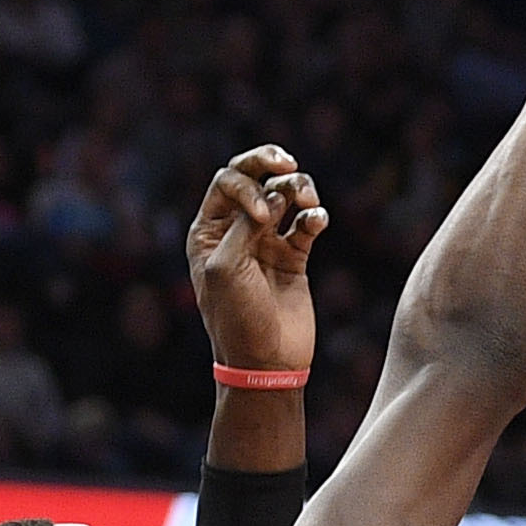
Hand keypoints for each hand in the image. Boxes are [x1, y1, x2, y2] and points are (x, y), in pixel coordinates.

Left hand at [188, 145, 329, 376]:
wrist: (266, 362)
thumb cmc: (237, 317)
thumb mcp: (226, 267)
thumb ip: (245, 224)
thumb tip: (275, 194)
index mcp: (208, 232)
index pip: (228, 183)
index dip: (247, 187)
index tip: (263, 216)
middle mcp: (236, 232)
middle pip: (253, 178)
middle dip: (269, 164)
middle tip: (286, 162)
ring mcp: (266, 243)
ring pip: (285, 196)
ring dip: (299, 190)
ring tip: (308, 203)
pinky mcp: (295, 258)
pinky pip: (307, 224)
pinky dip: (315, 216)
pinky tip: (317, 222)